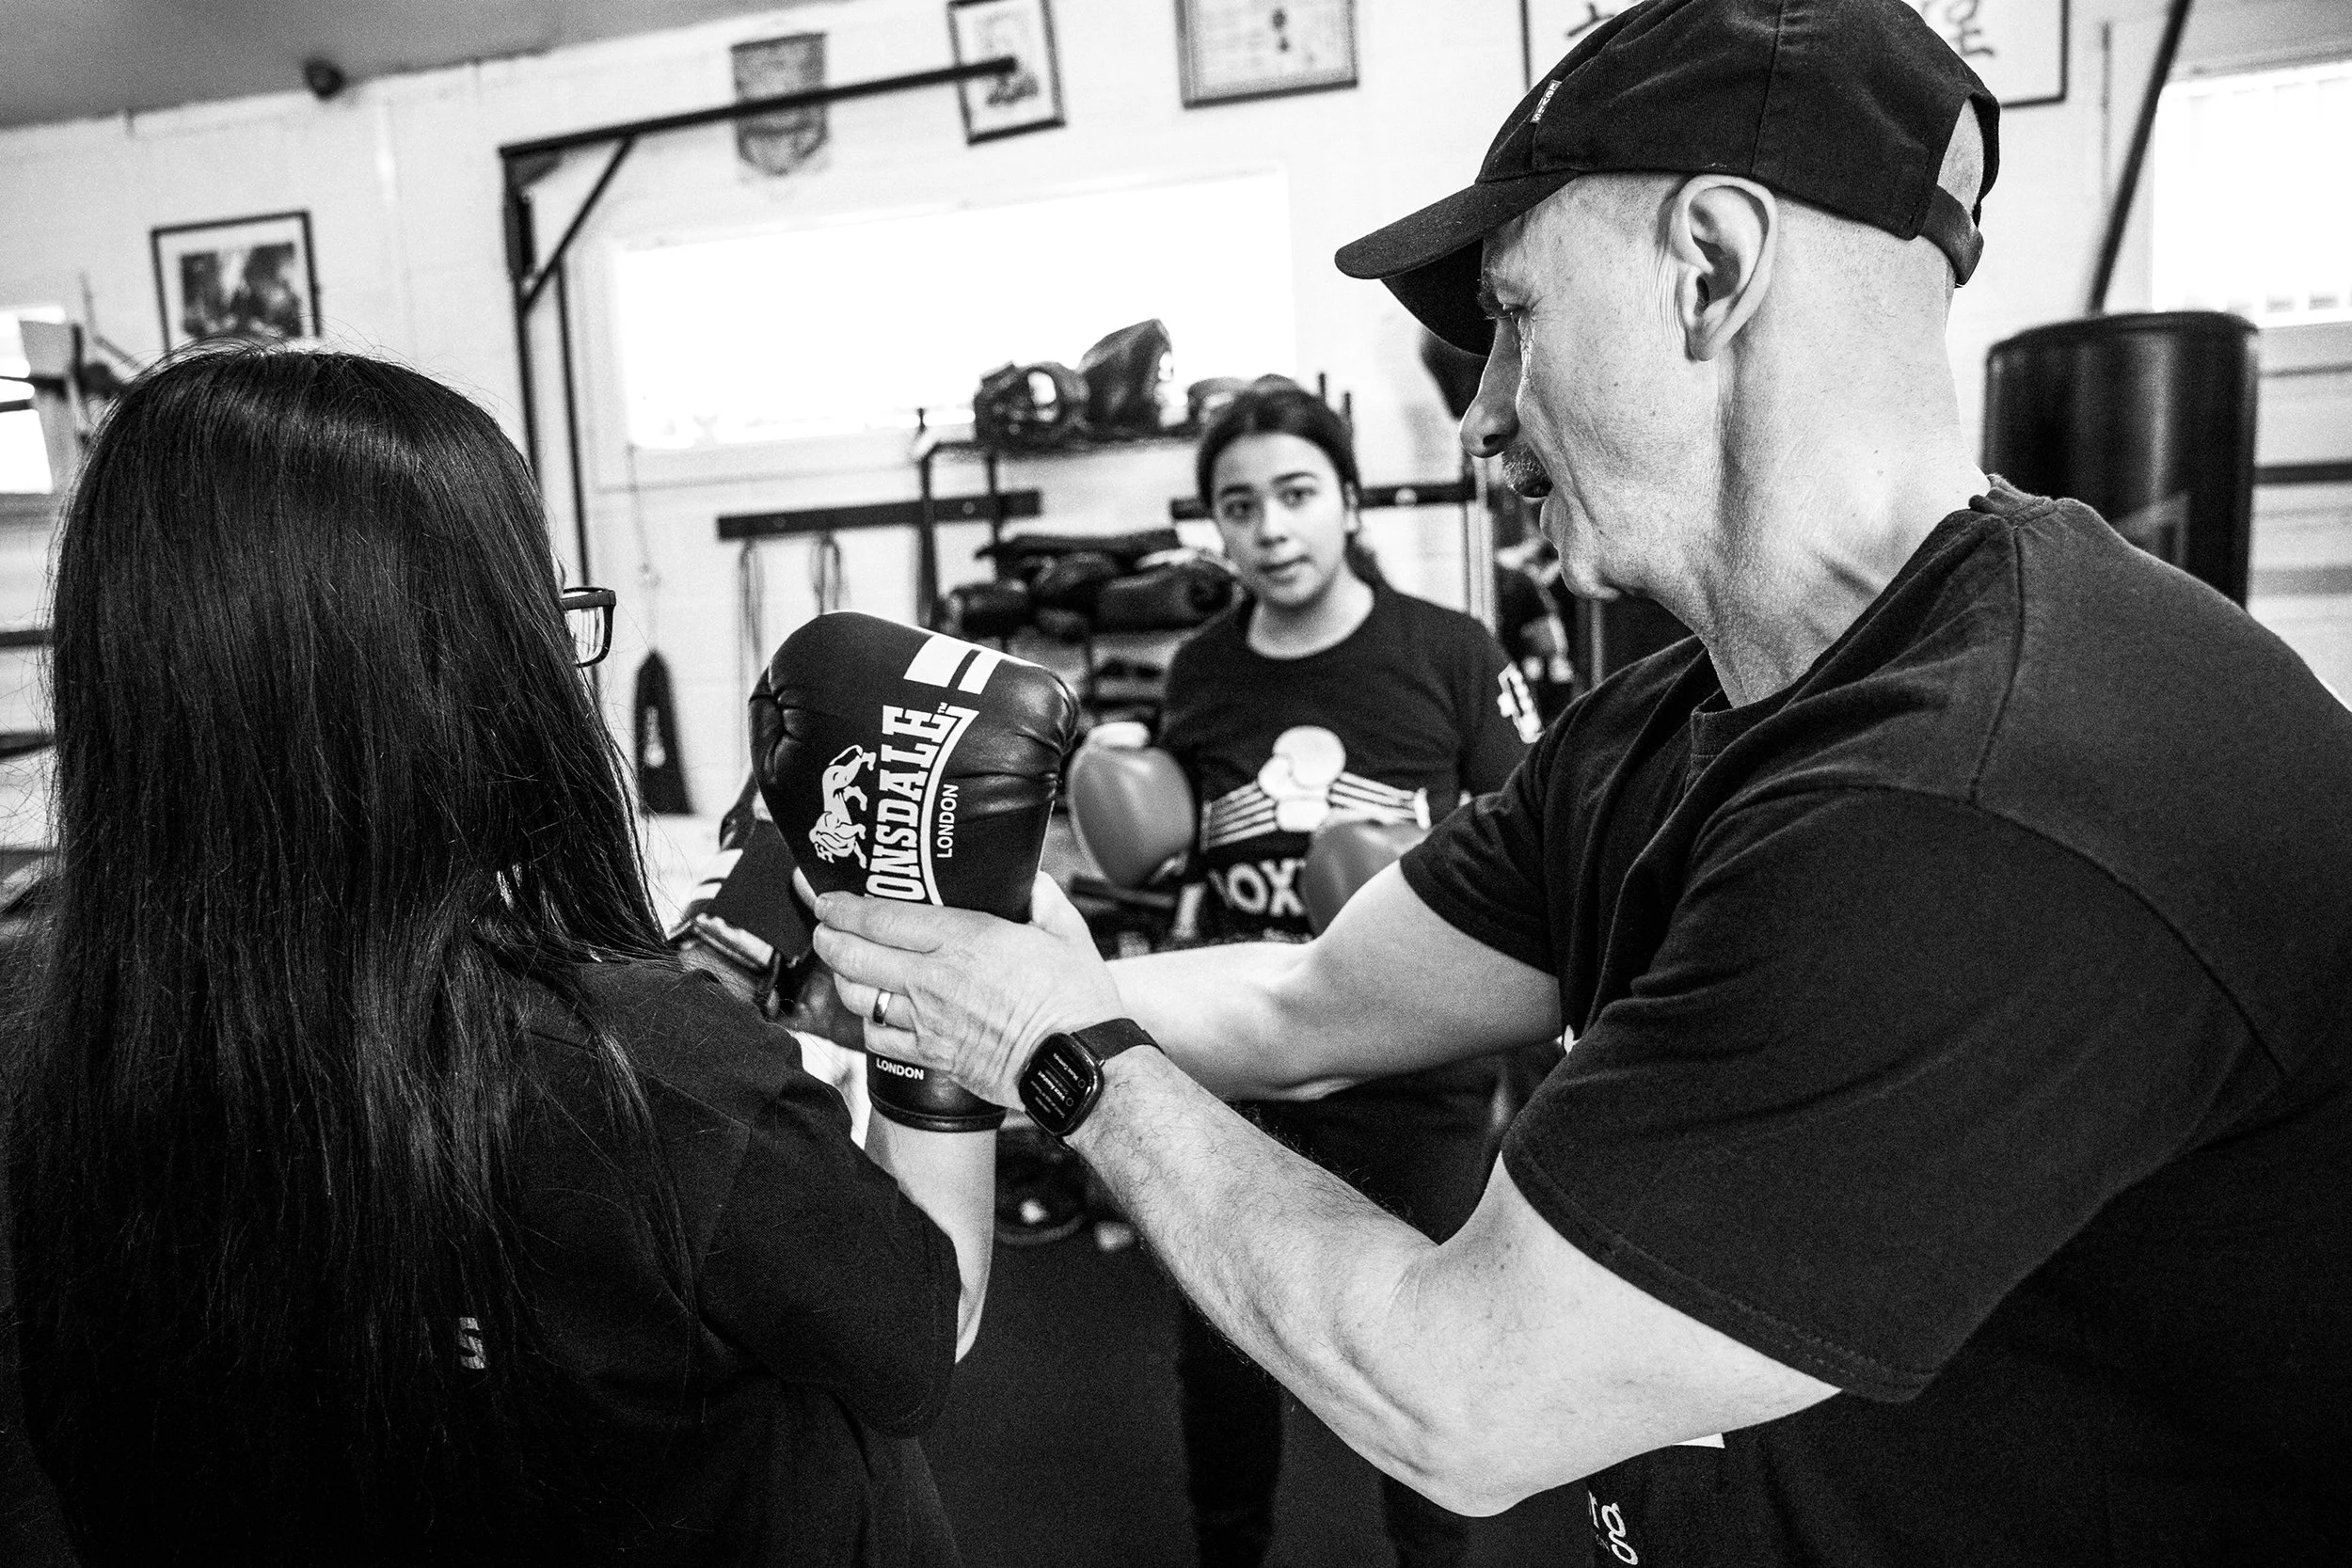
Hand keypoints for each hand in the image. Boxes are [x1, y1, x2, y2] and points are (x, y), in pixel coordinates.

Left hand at [811, 873, 1122, 1106]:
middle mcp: (935, 979)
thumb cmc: (1077, 1001)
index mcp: (965, 939)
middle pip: (854, 954)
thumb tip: (1031, 879)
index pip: (881, 917)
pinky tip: (871, 1012)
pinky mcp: (931, 1057)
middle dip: (828, 936)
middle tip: (823, 926)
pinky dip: (865, 1023)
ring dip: (841, 977)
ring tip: (841, 965)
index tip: (829, 899)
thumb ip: (1042, 898)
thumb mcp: (1067, 933)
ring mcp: (928, 1021)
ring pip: (858, 996)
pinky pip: (877, 1039)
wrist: (1079, 1064)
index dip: (843, 906)